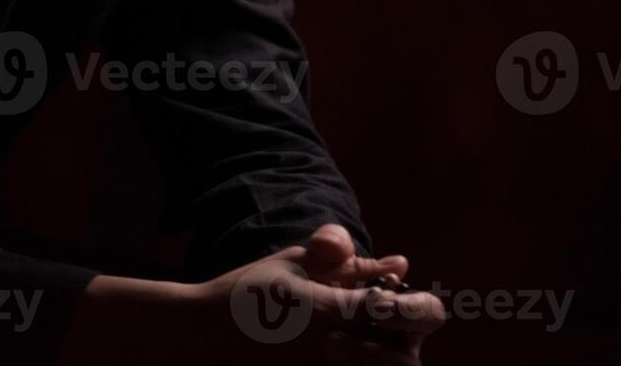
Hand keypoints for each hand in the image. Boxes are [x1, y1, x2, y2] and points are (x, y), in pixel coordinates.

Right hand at [199, 239, 443, 364]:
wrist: (197, 337)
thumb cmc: (246, 292)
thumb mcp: (296, 264)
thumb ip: (350, 264)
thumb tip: (400, 265)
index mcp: (336, 312)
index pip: (414, 313)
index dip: (422, 307)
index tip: (410, 303)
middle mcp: (337, 352)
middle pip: (407, 361)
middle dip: (405, 344)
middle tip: (386, 331)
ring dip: (382, 360)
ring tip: (357, 343)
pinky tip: (333, 354)